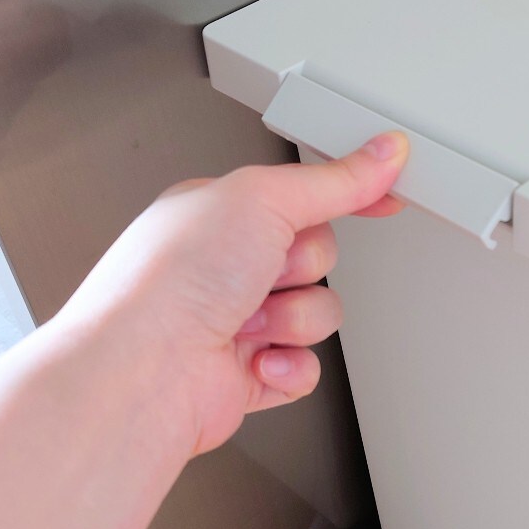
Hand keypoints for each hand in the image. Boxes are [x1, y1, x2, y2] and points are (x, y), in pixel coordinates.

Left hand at [54, 132, 408, 459]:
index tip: (387, 195)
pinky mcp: (248, 373)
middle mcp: (225, 266)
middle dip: (302, 267)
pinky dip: (289, 366)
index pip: (302, 194)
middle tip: (265, 271)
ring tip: (247, 322)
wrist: (141, 373)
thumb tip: (382, 154)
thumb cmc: (170, 282)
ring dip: (293, 319)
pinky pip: (307, 366)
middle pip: (318, 256)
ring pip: (317, 313)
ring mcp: (236, 322)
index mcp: (220, 214)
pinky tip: (256, 360)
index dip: (348, 194)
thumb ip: (333, 180)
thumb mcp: (261, 200)